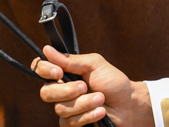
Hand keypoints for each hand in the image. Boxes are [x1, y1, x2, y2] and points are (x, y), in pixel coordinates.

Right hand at [34, 45, 152, 126]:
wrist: (129, 105)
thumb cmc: (113, 82)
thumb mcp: (94, 64)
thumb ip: (70, 60)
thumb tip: (47, 49)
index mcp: (64, 73)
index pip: (40, 69)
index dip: (45, 70)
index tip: (59, 72)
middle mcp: (61, 91)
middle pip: (46, 93)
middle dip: (67, 91)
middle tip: (85, 87)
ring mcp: (66, 109)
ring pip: (61, 109)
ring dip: (84, 103)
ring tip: (101, 99)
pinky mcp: (73, 124)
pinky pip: (70, 123)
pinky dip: (88, 116)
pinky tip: (101, 112)